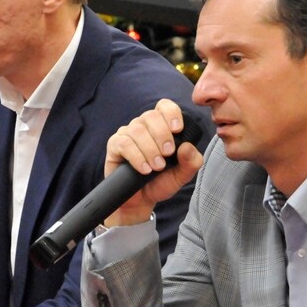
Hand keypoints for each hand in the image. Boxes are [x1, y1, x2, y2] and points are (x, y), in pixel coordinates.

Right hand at [104, 99, 203, 226]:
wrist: (141, 201)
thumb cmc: (160, 182)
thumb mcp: (182, 175)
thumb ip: (191, 162)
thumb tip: (188, 147)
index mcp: (161, 126)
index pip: (164, 106)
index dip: (171, 113)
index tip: (177, 129)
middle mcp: (143, 126)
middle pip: (151, 116)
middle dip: (162, 135)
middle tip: (167, 155)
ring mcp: (127, 134)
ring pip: (137, 130)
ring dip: (150, 149)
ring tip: (156, 167)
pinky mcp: (114, 146)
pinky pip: (124, 143)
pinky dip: (136, 157)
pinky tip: (144, 169)